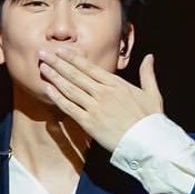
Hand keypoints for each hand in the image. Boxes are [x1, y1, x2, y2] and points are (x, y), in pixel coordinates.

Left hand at [38, 48, 163, 152]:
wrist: (149, 142)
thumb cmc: (152, 120)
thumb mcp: (152, 93)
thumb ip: (147, 74)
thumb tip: (149, 57)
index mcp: (117, 84)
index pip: (89, 67)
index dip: (73, 58)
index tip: (60, 51)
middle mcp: (103, 93)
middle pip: (75, 75)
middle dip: (58, 63)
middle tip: (43, 54)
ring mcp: (95, 107)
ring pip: (70, 89)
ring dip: (54, 77)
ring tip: (42, 68)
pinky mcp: (90, 123)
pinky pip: (70, 108)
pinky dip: (58, 97)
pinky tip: (48, 89)